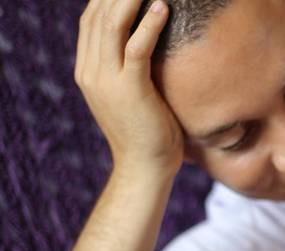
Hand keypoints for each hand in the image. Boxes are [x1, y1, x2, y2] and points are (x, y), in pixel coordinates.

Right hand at [75, 0, 183, 174]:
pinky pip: (137, 48)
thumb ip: (128, 69)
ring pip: (113, 26)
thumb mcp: (130, 95)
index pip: (90, 21)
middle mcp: (91, 71)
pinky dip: (149, 24)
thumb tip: (143, 46)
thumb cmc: (148, 132)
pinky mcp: (129, 89)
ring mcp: (106, 80)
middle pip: (98, 16)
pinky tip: (162, 7)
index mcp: (88, 71)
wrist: (145, 167)